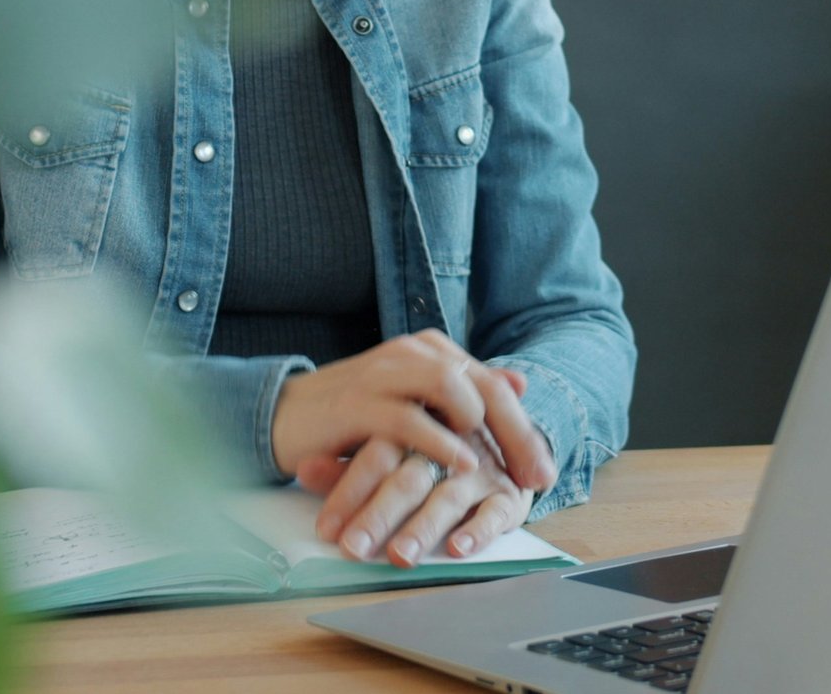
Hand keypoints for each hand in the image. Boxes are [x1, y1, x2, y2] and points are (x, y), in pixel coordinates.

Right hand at [270, 331, 554, 492]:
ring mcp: (386, 373)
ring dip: (483, 429)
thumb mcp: (417, 405)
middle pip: (483, 386)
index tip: (543, 474)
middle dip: (516, 435)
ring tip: (499, 466)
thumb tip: (519, 383)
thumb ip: (465, 392)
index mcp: (432, 351)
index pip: (494, 386)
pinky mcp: (359, 402)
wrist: (287, 416)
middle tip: (536, 478)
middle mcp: (414, 353)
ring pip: (452, 388)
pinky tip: (461, 463)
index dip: (524, 430)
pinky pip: (410, 418)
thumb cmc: (357, 416)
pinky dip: (441, 442)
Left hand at [295, 432, 537, 567]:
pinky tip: (457, 548)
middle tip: (353, 548)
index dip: (349, 492)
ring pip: (448, 498)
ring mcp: (478, 472)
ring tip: (399, 555)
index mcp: (413, 432)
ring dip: (423, 527)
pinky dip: (477, 530)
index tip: (326, 530)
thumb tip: (302, 468)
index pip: (376, 459)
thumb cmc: (436, 451)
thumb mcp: (393, 450)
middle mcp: (445, 450)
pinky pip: (495, 512)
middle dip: (379, 515)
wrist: (505, 433)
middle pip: (408, 480)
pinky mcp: (507, 495)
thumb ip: (348, 464)